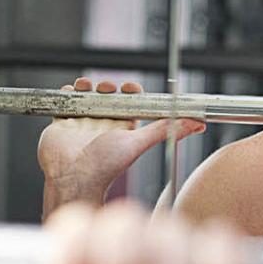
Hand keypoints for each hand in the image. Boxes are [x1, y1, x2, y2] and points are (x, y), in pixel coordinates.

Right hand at [37, 78, 204, 210]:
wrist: (72, 178)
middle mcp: (103, 125)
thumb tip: (199, 123)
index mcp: (122, 129)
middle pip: (107, 96)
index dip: (130, 91)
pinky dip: (67, 94)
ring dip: (86, 86)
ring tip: (85, 85)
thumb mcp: (138, 143)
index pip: (129, 103)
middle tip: (107, 88)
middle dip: (107, 86)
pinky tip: (70, 92)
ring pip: (86, 97)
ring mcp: (83, 124)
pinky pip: (65, 103)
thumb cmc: (106, 166)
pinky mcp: (63, 124)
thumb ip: (165, 130)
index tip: (130, 87)